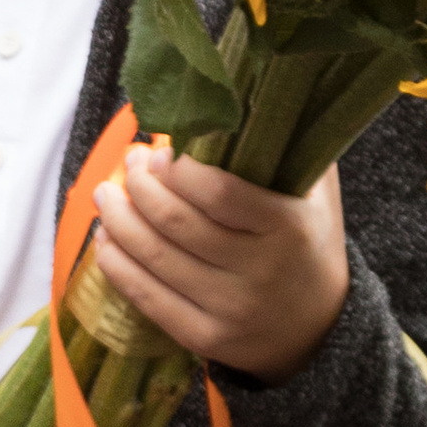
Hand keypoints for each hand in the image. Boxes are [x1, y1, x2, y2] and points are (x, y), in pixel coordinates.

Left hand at [90, 141, 347, 378]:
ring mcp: (230, 309)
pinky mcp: (206, 338)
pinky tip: (106, 239)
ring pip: (155, 258)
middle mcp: (258, 271)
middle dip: (140, 186)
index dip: (177, 169)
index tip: (161, 152)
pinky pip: (148, 298)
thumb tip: (252, 88)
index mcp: (287, 227)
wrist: (320, 330)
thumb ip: (292, 148)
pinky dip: (117, 265)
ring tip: (107, 194)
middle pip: (176, 223)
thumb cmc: (309, 245)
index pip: (216, 193)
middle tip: (130, 164)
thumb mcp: (318, 195)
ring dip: (118, 220)